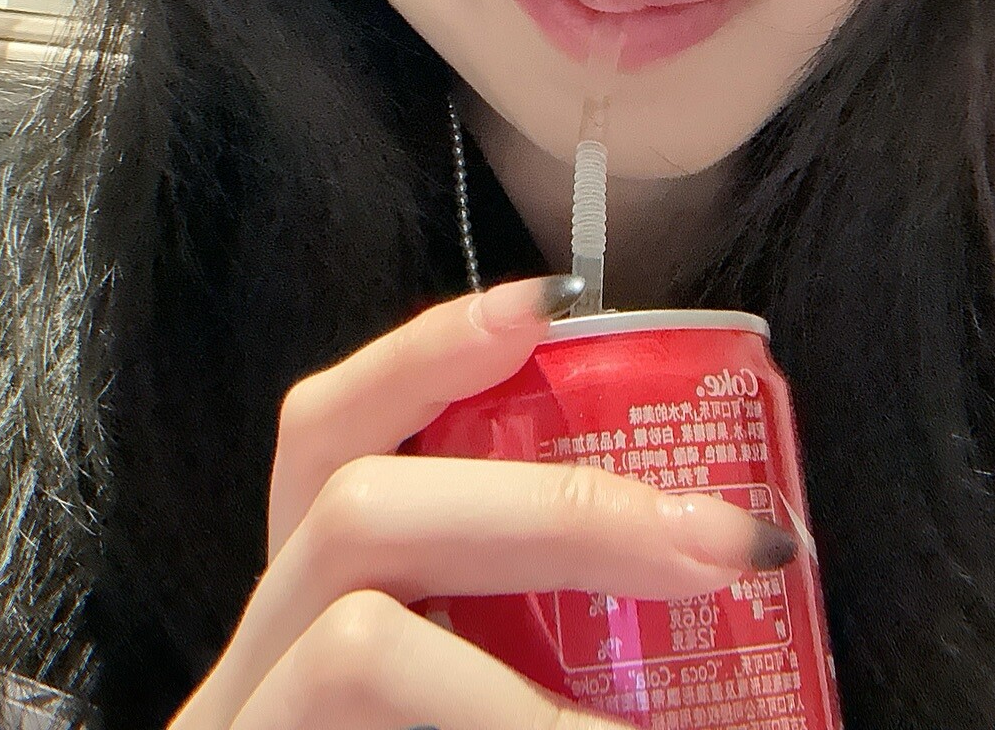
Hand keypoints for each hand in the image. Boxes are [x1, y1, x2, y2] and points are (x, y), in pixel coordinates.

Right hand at [168, 274, 786, 729]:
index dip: (425, 353)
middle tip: (730, 541)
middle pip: (353, 514)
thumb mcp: (496, 688)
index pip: (325, 443)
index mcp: (306, 624)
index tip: (551, 306)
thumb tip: (751, 575)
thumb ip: (559, 640)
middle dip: (557, 505)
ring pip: (354, 641)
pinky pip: (363, 725)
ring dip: (533, 687)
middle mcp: (243, 679)